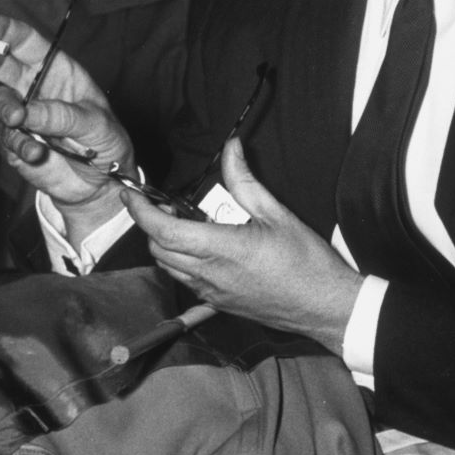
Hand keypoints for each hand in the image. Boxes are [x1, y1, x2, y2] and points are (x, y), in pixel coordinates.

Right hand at [0, 15, 134, 237]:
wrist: (102, 182)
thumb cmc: (106, 141)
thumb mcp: (97, 125)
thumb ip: (63, 116)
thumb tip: (26, 111)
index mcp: (60, 72)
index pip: (29, 43)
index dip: (4, 31)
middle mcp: (36, 89)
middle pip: (2, 66)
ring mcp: (23, 115)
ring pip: (0, 103)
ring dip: (7, 110)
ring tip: (20, 121)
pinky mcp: (15, 142)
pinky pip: (8, 138)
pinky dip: (21, 145)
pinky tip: (38, 153)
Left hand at [120, 138, 364, 352]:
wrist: (323, 305)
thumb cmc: (306, 261)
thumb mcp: (277, 213)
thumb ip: (245, 181)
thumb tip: (231, 149)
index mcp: (221, 249)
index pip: (164, 230)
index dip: (141, 211)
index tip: (131, 194)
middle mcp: (209, 274)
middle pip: (158, 249)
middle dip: (152, 223)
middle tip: (165, 203)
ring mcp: (211, 293)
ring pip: (168, 267)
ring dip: (165, 244)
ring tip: (184, 222)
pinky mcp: (218, 303)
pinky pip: (186, 280)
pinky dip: (181, 261)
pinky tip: (203, 247)